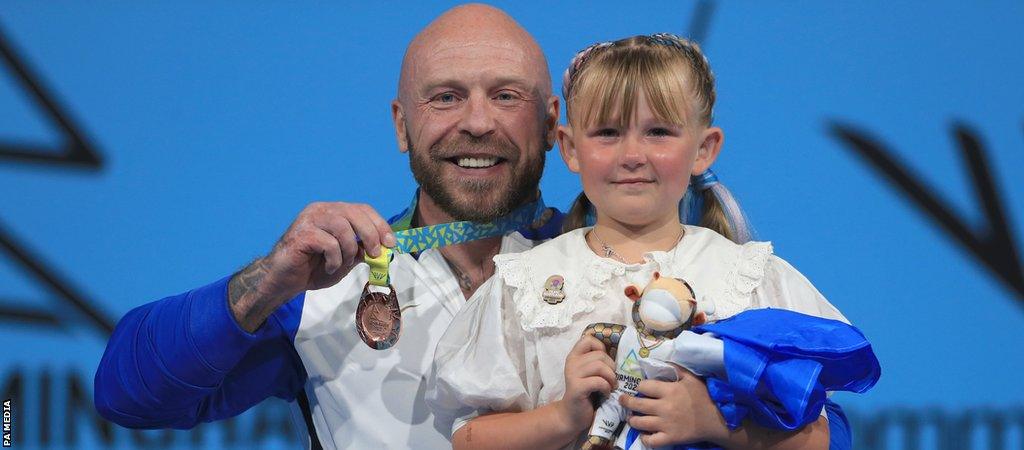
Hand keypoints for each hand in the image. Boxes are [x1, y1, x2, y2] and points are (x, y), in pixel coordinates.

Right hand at [228, 202, 395, 330]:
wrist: (284, 281)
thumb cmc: (314, 269)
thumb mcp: (345, 260)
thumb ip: (362, 250)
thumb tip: (384, 247)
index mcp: (332, 212)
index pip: (362, 209)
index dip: (380, 224)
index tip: (391, 243)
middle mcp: (320, 210)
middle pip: (354, 213)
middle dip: (371, 235)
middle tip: (375, 254)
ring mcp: (309, 220)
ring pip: (343, 228)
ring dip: (349, 250)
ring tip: (341, 264)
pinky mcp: (300, 234)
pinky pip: (328, 243)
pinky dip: (334, 259)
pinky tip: (328, 267)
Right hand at [554, 336, 617, 432]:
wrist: (573, 415)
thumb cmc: (587, 393)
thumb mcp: (591, 373)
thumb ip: (598, 361)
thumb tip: (618, 353)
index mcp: (574, 356)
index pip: (588, 339)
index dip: (601, 348)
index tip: (604, 363)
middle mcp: (571, 363)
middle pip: (600, 355)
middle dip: (611, 368)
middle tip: (612, 380)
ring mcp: (572, 375)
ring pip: (600, 366)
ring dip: (610, 378)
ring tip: (610, 387)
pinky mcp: (577, 388)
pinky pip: (598, 381)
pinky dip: (606, 388)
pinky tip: (605, 394)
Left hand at [619, 366, 727, 447]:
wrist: (718, 420)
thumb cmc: (704, 397)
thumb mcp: (691, 378)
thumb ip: (676, 369)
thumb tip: (660, 361)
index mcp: (670, 390)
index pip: (644, 386)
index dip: (639, 386)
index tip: (638, 388)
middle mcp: (665, 407)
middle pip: (637, 404)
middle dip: (626, 401)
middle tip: (622, 400)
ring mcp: (666, 424)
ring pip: (639, 422)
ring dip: (632, 420)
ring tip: (631, 418)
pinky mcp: (670, 438)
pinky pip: (651, 440)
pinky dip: (644, 438)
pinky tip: (644, 434)